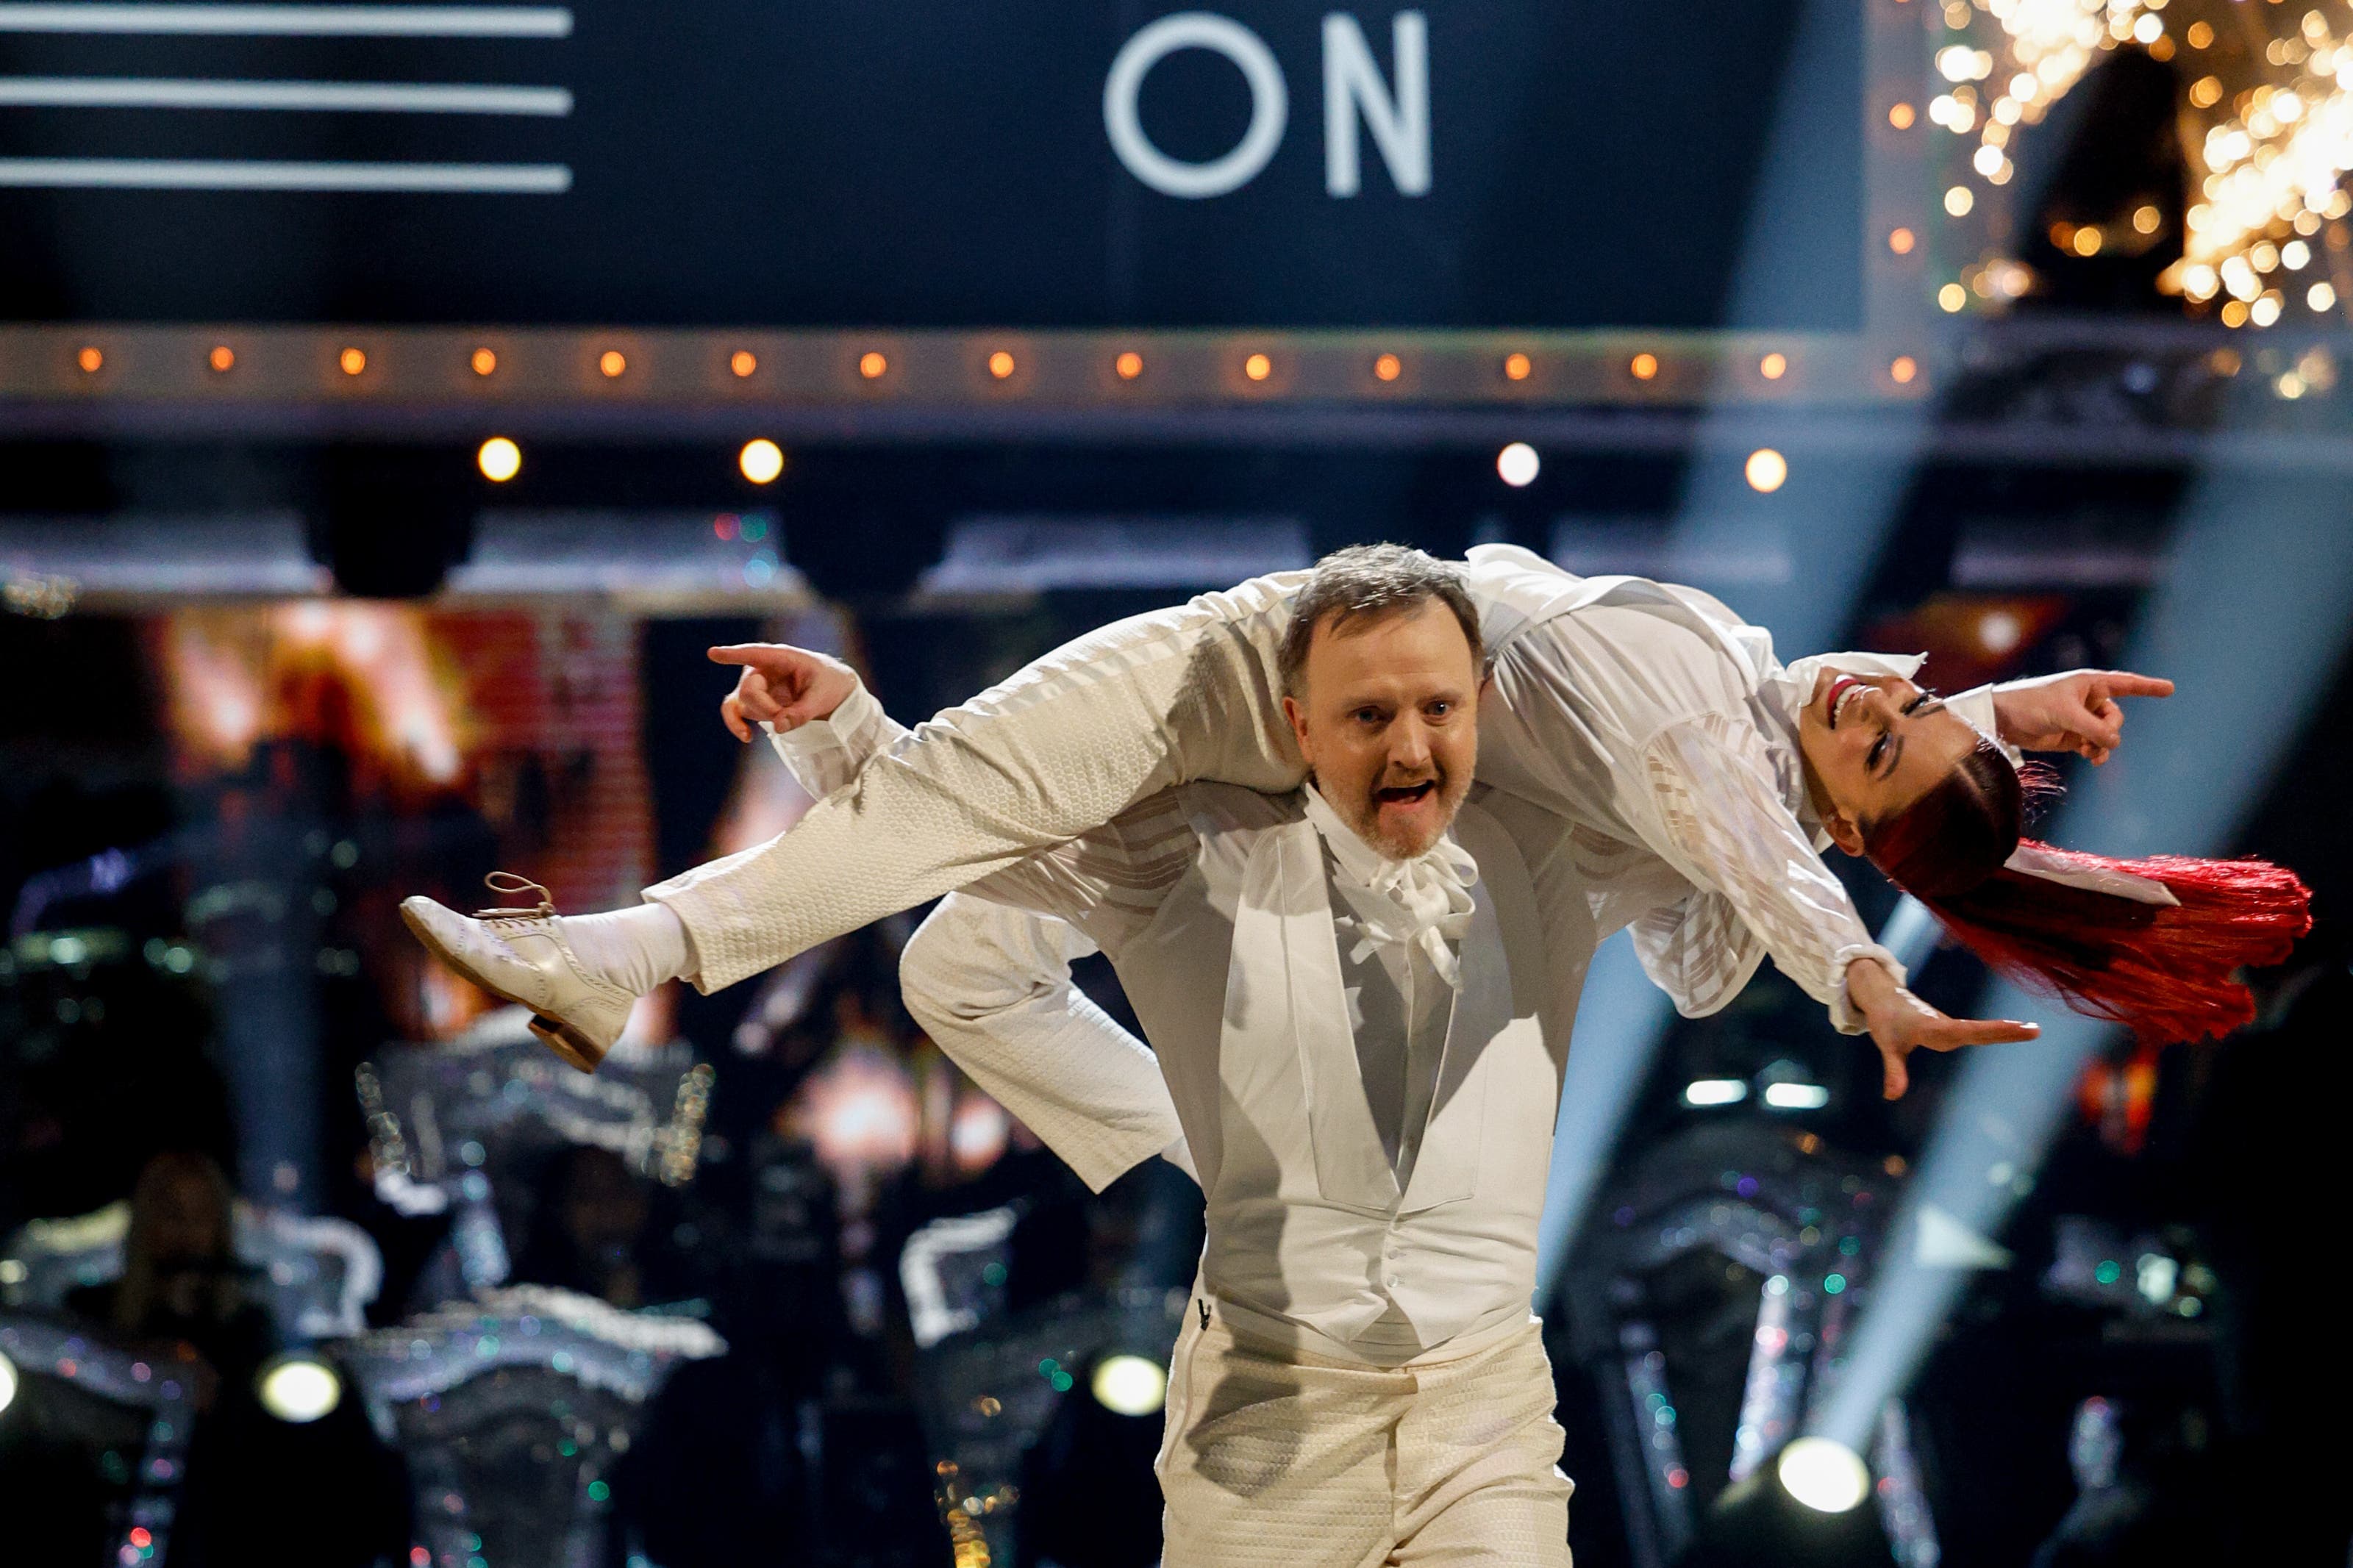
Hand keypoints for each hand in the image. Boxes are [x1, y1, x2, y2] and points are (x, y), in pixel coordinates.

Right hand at [708, 643, 860, 741]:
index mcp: (782, 657)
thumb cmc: (829, 685)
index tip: (713, 653)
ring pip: (743, 703)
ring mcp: (755, 684)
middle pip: (749, 689)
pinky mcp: (753, 701)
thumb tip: (778, 726)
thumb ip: (802, 712)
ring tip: (785, 720)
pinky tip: (746, 736)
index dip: (734, 654)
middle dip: (766, 708)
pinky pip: (734, 711)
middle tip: (787, 717)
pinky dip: (735, 723)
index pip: (755, 654)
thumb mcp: (823, 697)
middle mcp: (762, 668)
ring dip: (761, 716)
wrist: (833, 692)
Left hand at [1846, 957, 2038, 1098]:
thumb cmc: (1886, 1021)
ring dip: (2006, 1030)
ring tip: (2034, 1030)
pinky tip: (2017, 1031)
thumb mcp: (1887, 1046)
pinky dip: (1998, 1031)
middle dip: (2006, 1031)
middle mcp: (1946, 1025)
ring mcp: (1951, 1026)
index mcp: (1933, 1028)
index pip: (1965, 1031)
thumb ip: (1893, 1071)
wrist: (1885, 997)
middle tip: (2036, 1030)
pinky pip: (1977, 1031)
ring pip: (1980, 1030)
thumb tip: (1892, 1097)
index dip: (1989, 1031)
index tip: (2010, 1027)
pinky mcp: (1951, 1028)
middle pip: (1979, 1030)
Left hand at [1990, 670, 2172, 764]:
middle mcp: (2089, 700)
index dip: (2148, 687)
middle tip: (2094, 738)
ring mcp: (2082, 719)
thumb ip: (2093, 728)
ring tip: (2092, 754)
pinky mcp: (2072, 737)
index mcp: (2089, 683)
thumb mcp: (2064, 713)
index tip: (2170, 688)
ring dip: (2104, 746)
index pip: (2126, 684)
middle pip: (2116, 718)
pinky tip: (2091, 758)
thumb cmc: (2031, 704)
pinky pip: (2095, 746)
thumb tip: (2114, 744)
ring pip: (2108, 735)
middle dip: (2109, 731)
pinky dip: (2096, 752)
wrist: (2003, 720)